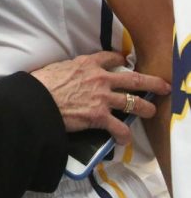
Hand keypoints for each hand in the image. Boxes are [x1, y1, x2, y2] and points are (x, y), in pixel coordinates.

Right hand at [31, 51, 170, 144]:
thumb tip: (62, 73)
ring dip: (146, 108)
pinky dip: (123, 135)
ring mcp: (102, 98)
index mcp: (87, 64)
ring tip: (151, 112)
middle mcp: (100, 78)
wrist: (36, 100)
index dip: (120, 60)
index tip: (124, 62)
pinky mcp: (99, 116)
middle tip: (162, 85)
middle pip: (134, 79)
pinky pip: (119, 127)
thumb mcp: (55, 68)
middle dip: (152, 82)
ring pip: (134, 102)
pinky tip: (123, 139)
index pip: (110, 57)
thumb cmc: (39, 84)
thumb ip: (67, 69)